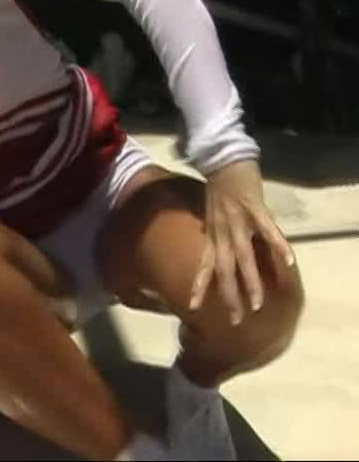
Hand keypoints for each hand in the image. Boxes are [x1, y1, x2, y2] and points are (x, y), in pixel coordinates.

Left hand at [190, 159, 294, 324]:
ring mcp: (238, 222)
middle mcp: (222, 233)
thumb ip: (212, 234)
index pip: (203, 266)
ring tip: (258, 304)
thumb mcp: (209, 215)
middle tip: (235, 320)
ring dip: (251, 282)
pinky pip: (268, 231)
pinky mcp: (255, 209)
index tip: (191, 307)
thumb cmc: (218, 188)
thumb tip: (209, 249)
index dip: (198, 286)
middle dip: (229, 296)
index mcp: (212, 235)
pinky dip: (277, 246)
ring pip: (244, 257)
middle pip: (225, 270)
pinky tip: (288, 262)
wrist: (222, 160)